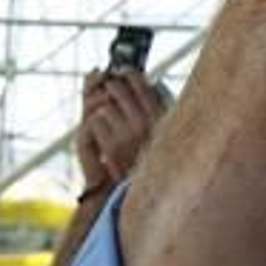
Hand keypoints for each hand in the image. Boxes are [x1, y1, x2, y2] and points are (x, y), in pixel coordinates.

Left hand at [76, 70, 170, 186]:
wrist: (152, 193)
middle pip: (116, 88)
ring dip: (102, 108)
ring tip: (108, 117)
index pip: (139, 82)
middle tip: (108, 90)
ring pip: (103, 105)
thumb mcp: (171, 128)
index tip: (122, 72)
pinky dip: (96, 125)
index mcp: (162, 116)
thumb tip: (152, 82)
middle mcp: (145, 123)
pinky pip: (95, 123)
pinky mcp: (110, 148)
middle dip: (109, 87)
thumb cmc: (161, 157)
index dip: (127, 73)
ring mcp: (126, 135)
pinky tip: (104, 132)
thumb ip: (163, 104)